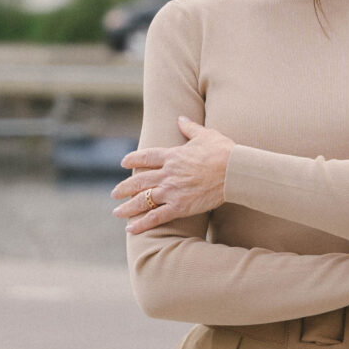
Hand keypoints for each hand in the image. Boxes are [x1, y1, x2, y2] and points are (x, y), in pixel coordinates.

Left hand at [114, 117, 233, 230]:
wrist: (234, 171)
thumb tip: (180, 119)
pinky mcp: (180, 207)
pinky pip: (156, 217)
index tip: (124, 163)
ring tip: (117, 211)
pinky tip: (130, 229)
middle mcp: (167, 173)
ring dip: (127, 207)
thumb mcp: (206, 135)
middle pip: (139, 181)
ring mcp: (171, 191)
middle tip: (114, 193)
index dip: (133, 159)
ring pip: (143, 200)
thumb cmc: (223, 151)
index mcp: (172, 155)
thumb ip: (190, 128)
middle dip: (124, 187)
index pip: (146, 157)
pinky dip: (142, 223)